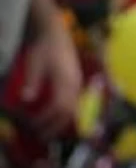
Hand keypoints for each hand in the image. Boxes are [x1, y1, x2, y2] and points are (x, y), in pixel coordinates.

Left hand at [21, 21, 82, 136]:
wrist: (53, 31)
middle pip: (69, 112)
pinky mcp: (73, 81)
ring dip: (60, 122)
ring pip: (72, 109)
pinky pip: (71, 102)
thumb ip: (32, 81)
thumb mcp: (34, 62)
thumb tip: (26, 100)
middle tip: (40, 136)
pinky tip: (51, 115)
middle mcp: (75, 84)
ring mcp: (76, 83)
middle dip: (55, 126)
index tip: (32, 126)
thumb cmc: (43, 46)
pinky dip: (62, 113)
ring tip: (46, 130)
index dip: (46, 120)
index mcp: (66, 81)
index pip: (59, 107)